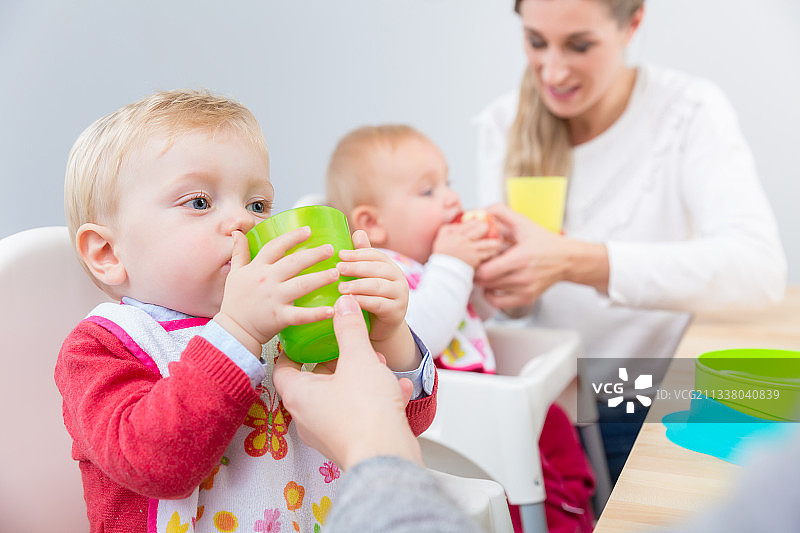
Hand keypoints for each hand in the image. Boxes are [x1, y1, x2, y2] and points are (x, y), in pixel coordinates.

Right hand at [214, 228, 338, 355]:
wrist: (233, 330)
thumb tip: (237, 232)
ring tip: (336, 273)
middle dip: (314, 254)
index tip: (308, 230)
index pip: (276, 246)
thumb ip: (239, 252)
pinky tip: (332, 310)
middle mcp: (267, 280)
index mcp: (258, 268)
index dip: (293, 237)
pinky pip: (301, 315)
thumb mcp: (235, 273)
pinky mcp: (280, 317)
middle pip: (294, 262)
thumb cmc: (235, 301)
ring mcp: (274, 298)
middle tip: (331, 249)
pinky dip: (316, 314)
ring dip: (320, 278)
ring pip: (301, 285)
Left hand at [272, 295, 420, 470]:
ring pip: (341, 398)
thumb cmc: (365, 412)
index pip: (283, 368)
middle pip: (315, 381)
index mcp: (299, 396)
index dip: (292, 350)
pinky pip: (360, 415)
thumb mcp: (358, 359)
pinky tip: (400, 390)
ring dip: (361, 380)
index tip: (304, 338)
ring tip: (380, 367)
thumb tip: (344, 305)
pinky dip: (377, 400)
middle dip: (337, 361)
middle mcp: (308, 418)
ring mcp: (329, 433)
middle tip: (349, 347)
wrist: (387, 457)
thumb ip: (350, 329)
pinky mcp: (351, 443)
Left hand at [335, 230, 407, 341]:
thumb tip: (358, 233)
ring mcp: (400, 296)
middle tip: (338, 269)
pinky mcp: (397, 312)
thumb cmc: (370, 298)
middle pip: (377, 269)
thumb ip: (362, 258)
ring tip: (340, 288)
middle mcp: (399, 279)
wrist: (381, 328)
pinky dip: (364, 302)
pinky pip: (379, 304)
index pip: (375, 255)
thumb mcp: (366, 277)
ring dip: (358, 285)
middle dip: (356, 268)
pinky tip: (350, 301)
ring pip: (378, 286)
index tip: (340, 255)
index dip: (358, 254)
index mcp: (389, 267)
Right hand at [432, 221, 501, 267]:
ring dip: (495, 241)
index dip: (479, 220)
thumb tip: (464, 222)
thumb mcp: (443, 234)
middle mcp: (466, 240)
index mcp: (457, 233)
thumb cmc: (443, 251)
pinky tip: (494, 251)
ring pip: (489, 243)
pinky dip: (492, 252)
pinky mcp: (476, 259)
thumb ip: (452, 226)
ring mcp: (472, 250)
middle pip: (482, 228)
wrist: (444, 269)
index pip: (472, 222)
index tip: (481, 222)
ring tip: (498, 241)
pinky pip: (488, 254)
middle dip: (488, 227)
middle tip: (492, 229)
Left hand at [474, 204, 569, 308]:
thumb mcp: (523, 223)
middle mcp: (523, 277)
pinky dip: (491, 295)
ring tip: (486, 270)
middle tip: (476, 263)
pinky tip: (492, 285)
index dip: (475, 264)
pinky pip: (499, 303)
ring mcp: (524, 290)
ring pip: (490, 291)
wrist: (566, 259)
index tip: (475, 256)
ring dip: (484, 281)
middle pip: (485, 282)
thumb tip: (482, 211)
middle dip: (476, 271)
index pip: (486, 271)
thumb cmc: (544, 242)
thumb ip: (501, 212)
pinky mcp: (526, 299)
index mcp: (521, 258)